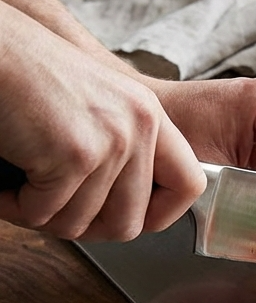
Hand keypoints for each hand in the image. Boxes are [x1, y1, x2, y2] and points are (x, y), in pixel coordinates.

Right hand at [0, 2, 206, 239]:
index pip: (190, 185)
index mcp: (151, 115)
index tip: (133, 219)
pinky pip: (44, 213)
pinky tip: (7, 186)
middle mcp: (140, 127)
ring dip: (42, 215)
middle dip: (85, 227)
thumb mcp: (100, 105)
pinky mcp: (75, 155)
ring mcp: (111, 142)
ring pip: (80, 223)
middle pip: (129, 222)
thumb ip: (124, 147)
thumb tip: (127, 208)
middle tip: (54, 211)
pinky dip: (16, 207)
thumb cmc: (31, 75)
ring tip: (23, 190)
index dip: (161, 215)